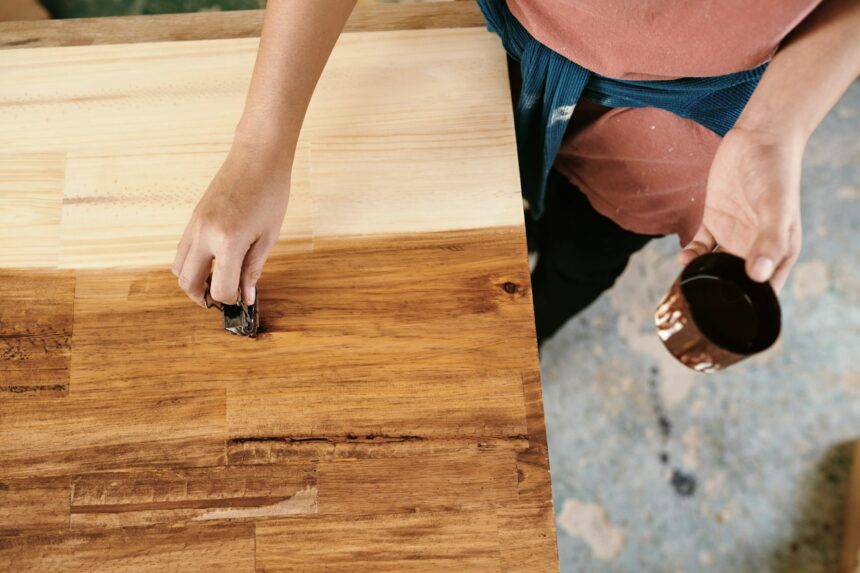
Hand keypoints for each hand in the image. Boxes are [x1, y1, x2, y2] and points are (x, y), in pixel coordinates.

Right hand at [172, 138, 290, 307]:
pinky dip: (192, 263)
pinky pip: (182, 250)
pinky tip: (213, 262)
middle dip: (203, 297)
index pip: (220, 289)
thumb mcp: (268, 237)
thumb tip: (246, 297)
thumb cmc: (270, 194)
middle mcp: (204, 235)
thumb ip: (253, 270)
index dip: (231, 300)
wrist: (257, 158)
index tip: (243, 300)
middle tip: (222, 299)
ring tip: (217, 281)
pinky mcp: (193, 218)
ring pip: (178, 267)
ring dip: (193, 281)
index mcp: (228, 242)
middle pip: (187, 282)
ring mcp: (194, 226)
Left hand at [678, 125, 804, 291]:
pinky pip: (699, 246)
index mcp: (778, 252)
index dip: (751, 305)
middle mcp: (755, 248)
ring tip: (686, 285)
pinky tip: (682, 260)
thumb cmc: (775, 173)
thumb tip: (758, 275)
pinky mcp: (715, 220)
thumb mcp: (775, 208)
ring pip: (714, 265)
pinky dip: (690, 256)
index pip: (765, 290)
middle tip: (698, 305)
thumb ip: (769, 242)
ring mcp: (734, 234)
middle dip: (719, 293)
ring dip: (701, 276)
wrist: (758, 138)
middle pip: (735, 281)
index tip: (730, 316)